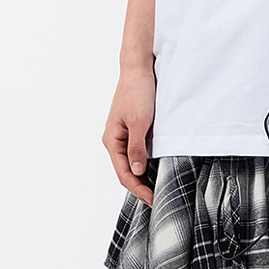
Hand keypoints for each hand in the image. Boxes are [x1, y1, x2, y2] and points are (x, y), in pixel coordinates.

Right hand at [103, 61, 156, 204]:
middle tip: (156, 199)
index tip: (152, 199)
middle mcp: (114, 140)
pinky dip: (145, 163)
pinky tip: (155, 168)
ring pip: (131, 162)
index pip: (123, 173)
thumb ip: (137, 148)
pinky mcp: (132, 128)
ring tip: (156, 188)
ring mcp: (123, 134)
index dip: (138, 189)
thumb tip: (137, 171)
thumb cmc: (137, 92)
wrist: (139, 69)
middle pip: (126, 171)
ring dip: (142, 176)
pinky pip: (136, 151)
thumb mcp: (140, 122)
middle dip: (139, 186)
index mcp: (112, 140)